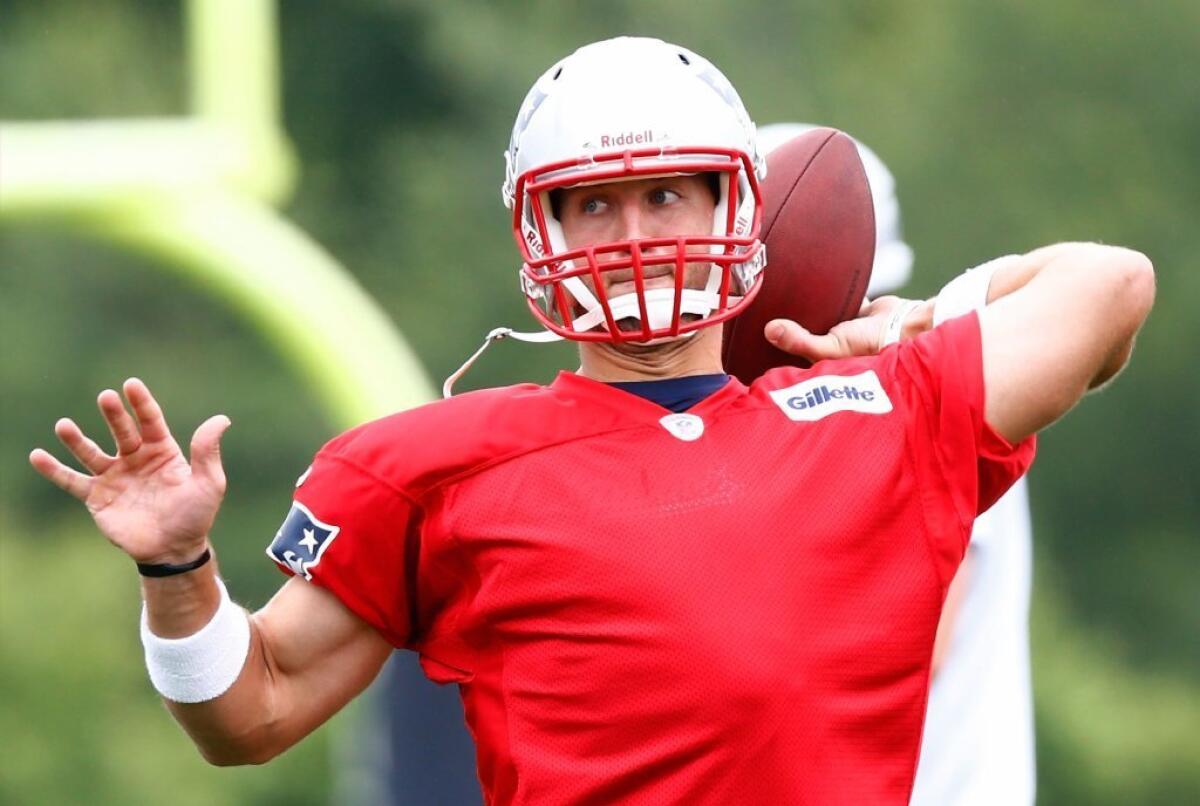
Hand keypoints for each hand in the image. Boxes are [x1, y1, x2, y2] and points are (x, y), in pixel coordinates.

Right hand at [29, 378, 230, 564]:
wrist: (174, 549)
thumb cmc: (195, 515)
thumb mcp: (209, 482)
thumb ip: (207, 451)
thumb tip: (221, 419)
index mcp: (162, 451)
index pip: (150, 421)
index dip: (141, 403)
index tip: (131, 385)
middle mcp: (135, 459)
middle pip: (122, 431)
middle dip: (113, 414)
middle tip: (105, 397)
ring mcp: (115, 476)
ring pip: (91, 452)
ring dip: (76, 439)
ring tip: (64, 425)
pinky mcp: (97, 497)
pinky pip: (72, 481)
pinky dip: (54, 470)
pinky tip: (37, 456)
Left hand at [764, 296, 925, 362]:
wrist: (907, 325)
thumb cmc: (872, 347)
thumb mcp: (832, 348)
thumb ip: (801, 341)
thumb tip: (770, 330)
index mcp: (818, 362)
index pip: (785, 355)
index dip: (768, 348)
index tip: (747, 334)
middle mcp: (827, 345)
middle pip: (799, 331)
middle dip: (784, 321)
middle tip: (759, 304)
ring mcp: (839, 327)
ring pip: (815, 314)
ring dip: (806, 305)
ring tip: (781, 290)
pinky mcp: (852, 310)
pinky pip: (835, 296)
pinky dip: (827, 290)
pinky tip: (812, 280)